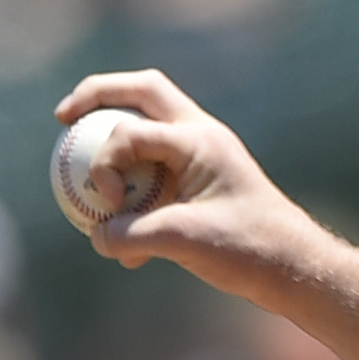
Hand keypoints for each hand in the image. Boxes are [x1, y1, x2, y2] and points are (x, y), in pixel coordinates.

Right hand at [53, 71, 323, 303]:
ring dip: (113, 141)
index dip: (103, 164)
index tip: (106, 205)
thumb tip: (96, 234)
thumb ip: (130, 234)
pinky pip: (155, 171)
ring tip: (78, 162)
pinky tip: (118, 236)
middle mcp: (201, 136)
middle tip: (63, 118)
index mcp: (199, 140)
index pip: (131, 130)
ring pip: (148, 126)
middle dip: (97, 96)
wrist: (295, 267)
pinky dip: (132, 189)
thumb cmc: (248, 248)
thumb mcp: (182, 241)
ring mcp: (202, 156)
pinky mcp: (201, 182)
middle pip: (143, 92)